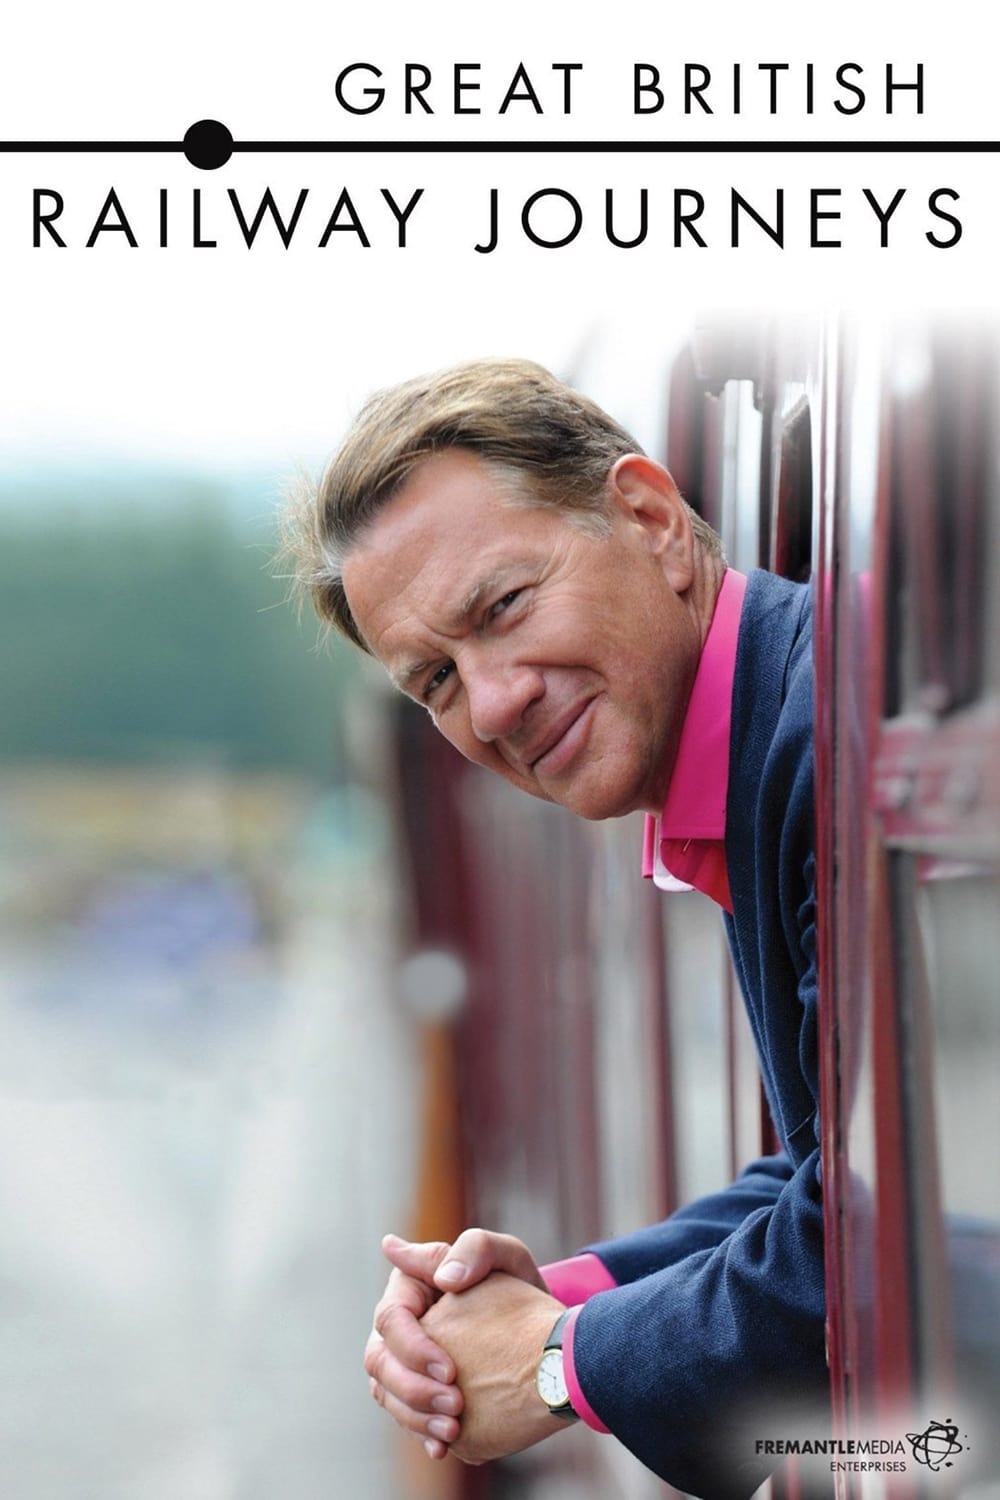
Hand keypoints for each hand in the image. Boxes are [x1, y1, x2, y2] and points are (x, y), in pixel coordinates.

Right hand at [364, 1229, 546, 1459]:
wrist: (538, 1330)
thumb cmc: (518, 1286)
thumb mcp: (507, 1257)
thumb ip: (476, 1250)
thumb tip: (444, 1277)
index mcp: (409, 1286)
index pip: (391, 1318)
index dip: (413, 1348)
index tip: (450, 1370)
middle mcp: (397, 1325)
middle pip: (379, 1361)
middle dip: (413, 1389)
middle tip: (455, 1405)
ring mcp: (403, 1360)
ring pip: (387, 1394)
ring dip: (416, 1417)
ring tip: (454, 1431)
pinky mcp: (417, 1391)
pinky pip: (406, 1416)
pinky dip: (422, 1434)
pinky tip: (445, 1448)